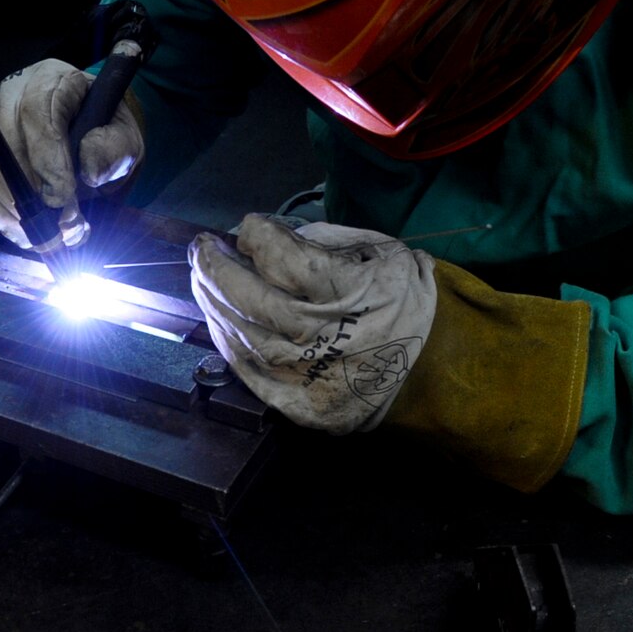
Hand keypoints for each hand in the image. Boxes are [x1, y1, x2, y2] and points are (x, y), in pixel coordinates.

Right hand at [0, 59, 143, 249]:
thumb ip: (114, 150)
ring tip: (43, 234)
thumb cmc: (104, 135)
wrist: (89, 139)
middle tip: (56, 228)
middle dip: (29, 193)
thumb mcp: (124, 139)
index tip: (63, 198)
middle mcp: (12, 94)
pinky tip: (19, 226)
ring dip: (12, 208)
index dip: (46, 159)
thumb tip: (90, 171)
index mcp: (53, 81)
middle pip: (4, 140)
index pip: (37, 113)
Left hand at [190, 215, 437, 433]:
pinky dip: (226, 341)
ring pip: (240, 334)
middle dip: (216, 267)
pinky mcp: (296, 403)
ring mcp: (305, 374)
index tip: (248, 227)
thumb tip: (268, 233)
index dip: (255, 236)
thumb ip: (326, 238)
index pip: (281, 258)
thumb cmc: (402, 302)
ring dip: (213, 302)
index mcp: (348, 290)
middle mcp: (321, 334)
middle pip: (248, 296)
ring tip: (203, 279)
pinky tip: (218, 319)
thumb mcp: (382, 253)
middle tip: (202, 248)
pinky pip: (247, 370)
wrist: (430, 372)